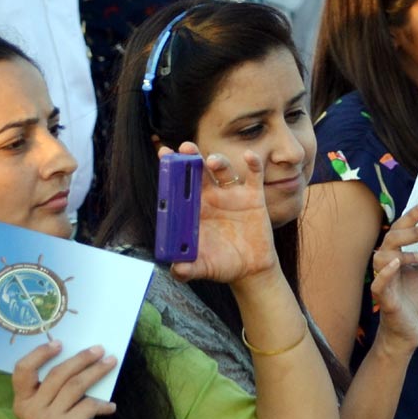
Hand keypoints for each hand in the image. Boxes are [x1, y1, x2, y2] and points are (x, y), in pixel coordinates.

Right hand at [12, 342, 116, 418]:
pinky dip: (102, 405)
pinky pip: (89, 406)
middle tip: (99, 349)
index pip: (22, 370)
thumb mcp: (44, 416)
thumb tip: (79, 363)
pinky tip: (110, 407)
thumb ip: (51, 394)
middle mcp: (32, 410)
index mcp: (22, 403)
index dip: (39, 354)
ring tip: (110, 363)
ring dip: (96, 372)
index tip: (59, 343)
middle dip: (82, 358)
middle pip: (58, 374)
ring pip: (76, 386)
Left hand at [165, 143, 277, 284]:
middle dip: (191, 157)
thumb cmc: (220, 265)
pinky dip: (253, 164)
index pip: (179, 184)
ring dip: (218, 162)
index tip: (164, 153)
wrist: (249, 270)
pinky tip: (250, 157)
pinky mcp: (253, 197)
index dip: (171, 168)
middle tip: (185, 148)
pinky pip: (253, 176)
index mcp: (193, 209)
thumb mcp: (202, 268)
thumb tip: (176, 270)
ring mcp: (232, 194)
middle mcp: (210, 197)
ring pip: (223, 170)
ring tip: (212, 162)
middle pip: (198, 171)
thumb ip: (187, 269)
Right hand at [371, 200, 417, 353]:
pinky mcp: (383, 298)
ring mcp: (382, 280)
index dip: (412, 216)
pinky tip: (396, 264)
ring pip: (381, 257)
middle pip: (391, 239)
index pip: (399, 230)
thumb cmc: (408, 299)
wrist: (405, 328)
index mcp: (393, 256)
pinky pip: (378, 283)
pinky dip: (385, 273)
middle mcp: (385, 265)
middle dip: (411, 230)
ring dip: (401, 251)